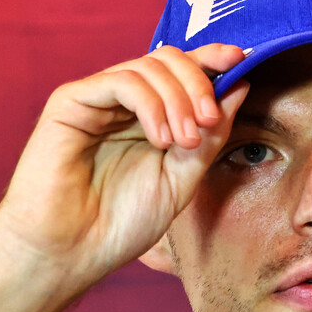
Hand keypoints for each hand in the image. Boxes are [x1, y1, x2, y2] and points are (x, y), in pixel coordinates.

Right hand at [0, 43, 249, 282]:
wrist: (70, 253)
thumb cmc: (119, 224)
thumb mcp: (182, 180)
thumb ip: (210, 137)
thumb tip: (240, 85)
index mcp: (150, 117)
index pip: (183, 71)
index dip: (212, 59)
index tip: (241, 61)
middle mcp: (123, 103)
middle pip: (169, 60)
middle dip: (199, 83)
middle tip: (209, 122)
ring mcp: (97, 100)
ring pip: (148, 66)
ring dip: (178, 99)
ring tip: (184, 142)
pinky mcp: (71, 102)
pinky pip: (120, 81)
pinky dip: (150, 104)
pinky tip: (159, 140)